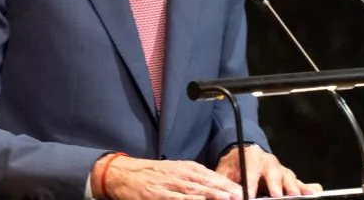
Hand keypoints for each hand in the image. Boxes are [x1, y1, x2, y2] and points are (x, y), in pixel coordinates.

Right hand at [94, 155, 244, 199]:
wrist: (123, 173)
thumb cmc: (150, 173)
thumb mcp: (174, 170)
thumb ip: (192, 177)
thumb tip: (215, 186)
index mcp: (185, 167)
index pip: (210, 175)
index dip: (226, 183)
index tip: (241, 190)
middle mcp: (179, 174)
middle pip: (205, 182)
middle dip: (224, 190)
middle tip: (240, 195)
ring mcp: (168, 185)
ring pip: (194, 191)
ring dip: (211, 195)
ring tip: (227, 198)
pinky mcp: (157, 196)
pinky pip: (175, 199)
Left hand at [216, 146, 314, 198]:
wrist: (242, 156)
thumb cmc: (234, 165)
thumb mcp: (225, 171)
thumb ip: (226, 182)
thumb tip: (226, 194)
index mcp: (251, 156)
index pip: (251, 170)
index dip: (251, 183)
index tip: (250, 195)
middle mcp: (268, 160)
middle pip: (273, 172)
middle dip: (275, 184)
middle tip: (276, 195)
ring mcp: (279, 168)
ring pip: (287, 176)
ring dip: (292, 186)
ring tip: (295, 195)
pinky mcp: (287, 176)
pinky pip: (297, 182)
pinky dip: (303, 187)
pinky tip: (310, 193)